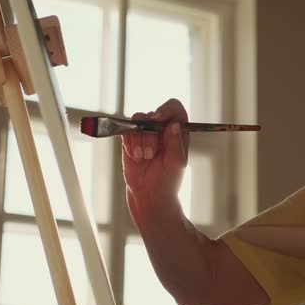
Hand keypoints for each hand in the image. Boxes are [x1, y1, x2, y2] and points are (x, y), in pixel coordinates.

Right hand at [121, 99, 189, 226]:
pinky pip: (126, 131)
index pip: (174, 109)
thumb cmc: (169, 181)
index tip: (158, 119)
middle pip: (153, 114)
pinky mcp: (131, 141)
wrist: (150, 195)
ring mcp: (145, 134)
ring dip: (139, 140)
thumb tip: (173, 124)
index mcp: (178, 132)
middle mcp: (161, 129)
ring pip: (137, 120)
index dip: (166, 109)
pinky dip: (129, 143)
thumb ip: (175, 143)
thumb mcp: (177, 163)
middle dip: (150, 133)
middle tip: (150, 153)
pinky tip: (135, 157)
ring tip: (143, 158)